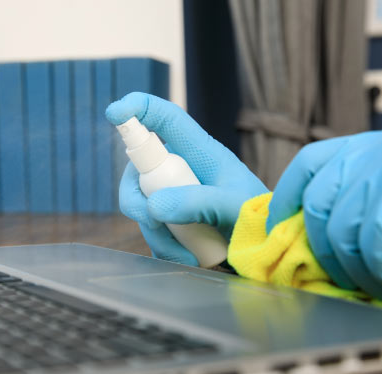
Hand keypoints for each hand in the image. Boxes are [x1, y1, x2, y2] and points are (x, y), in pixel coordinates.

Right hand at [106, 92, 267, 265]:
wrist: (267, 248)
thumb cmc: (258, 218)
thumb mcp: (234, 207)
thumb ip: (199, 204)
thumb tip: (153, 207)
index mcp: (200, 152)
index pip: (166, 119)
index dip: (139, 108)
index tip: (115, 112)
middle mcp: (182, 168)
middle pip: (138, 170)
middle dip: (136, 200)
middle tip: (152, 222)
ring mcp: (174, 193)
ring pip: (141, 206)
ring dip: (158, 235)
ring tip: (189, 256)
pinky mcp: (172, 218)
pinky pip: (151, 230)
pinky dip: (165, 248)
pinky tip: (189, 258)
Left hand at [267, 128, 381, 298]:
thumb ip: (358, 192)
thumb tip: (309, 225)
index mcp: (369, 145)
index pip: (308, 162)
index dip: (286, 196)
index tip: (278, 227)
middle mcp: (375, 151)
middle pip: (316, 203)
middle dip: (319, 248)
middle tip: (335, 274)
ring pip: (339, 232)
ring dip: (351, 269)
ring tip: (370, 284)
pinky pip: (368, 248)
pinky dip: (375, 273)